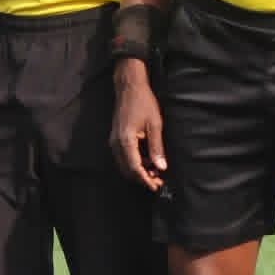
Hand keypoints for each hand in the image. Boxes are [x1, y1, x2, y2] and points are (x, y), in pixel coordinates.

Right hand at [110, 60, 166, 190]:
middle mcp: (116, 143)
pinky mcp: (115, 138)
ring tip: (155, 172)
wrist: (129, 87)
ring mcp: (114, 141)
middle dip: (142, 178)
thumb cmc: (143, 102)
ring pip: (124, 165)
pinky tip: (147, 161)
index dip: (145, 180)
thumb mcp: (154, 124)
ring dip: (138, 171)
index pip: (134, 168)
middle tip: (158, 181)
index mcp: (126, 141)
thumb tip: (161, 167)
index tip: (156, 186)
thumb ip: (156, 148)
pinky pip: (123, 157)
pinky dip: (134, 163)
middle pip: (127, 170)